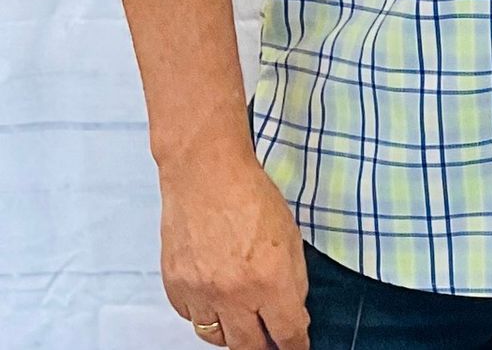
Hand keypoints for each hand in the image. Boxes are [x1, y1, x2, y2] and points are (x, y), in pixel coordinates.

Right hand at [158, 140, 308, 349]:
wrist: (206, 176)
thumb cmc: (252, 197)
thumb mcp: (290, 237)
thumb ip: (293, 280)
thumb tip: (292, 311)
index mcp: (270, 279)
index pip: (287, 332)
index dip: (295, 345)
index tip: (297, 348)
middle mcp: (233, 294)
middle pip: (248, 346)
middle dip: (263, 347)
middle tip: (270, 342)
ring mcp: (200, 293)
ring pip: (216, 337)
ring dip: (232, 334)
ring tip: (242, 322)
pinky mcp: (175, 287)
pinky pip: (191, 317)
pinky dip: (205, 314)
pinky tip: (215, 299)